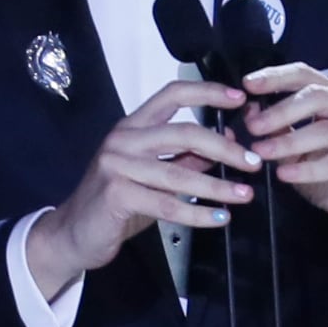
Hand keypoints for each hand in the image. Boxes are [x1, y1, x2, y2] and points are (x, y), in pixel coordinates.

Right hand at [26, 78, 255, 298]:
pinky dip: (198, 213)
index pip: (172, 94)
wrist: (74, 234)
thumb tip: (228, 141)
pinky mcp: (115, 194)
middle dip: (225, 148)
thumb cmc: (118, 202)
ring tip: (245, 195)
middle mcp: (123, 138)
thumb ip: (186, 158)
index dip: (208, 92)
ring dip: (217, 186)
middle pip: (184, 132)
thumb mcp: (155, 174)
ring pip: (179, 173)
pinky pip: (166, 204)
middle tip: (254, 163)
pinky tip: (220, 218)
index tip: (240, 98)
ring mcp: (116, 164)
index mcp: (133, 125)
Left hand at [241, 63, 327, 280]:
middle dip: (281, 110)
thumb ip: (279, 132)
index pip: (308, 76)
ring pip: (327, 130)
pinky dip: (308, 168)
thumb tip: (249, 113)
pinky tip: (285, 174)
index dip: (277, 77)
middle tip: (252, 127)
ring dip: (289, 141)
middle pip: (318, 96)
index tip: (248, 84)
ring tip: (261, 152)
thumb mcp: (298, 154)